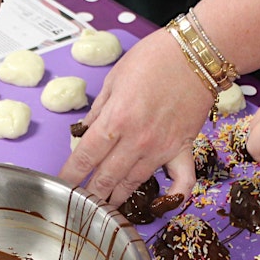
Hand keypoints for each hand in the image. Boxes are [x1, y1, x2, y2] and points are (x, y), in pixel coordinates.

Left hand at [58, 30, 209, 204]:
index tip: (61, 184)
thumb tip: (85, 132)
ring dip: (117, 198)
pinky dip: (171, 198)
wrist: (197, 53)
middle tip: (79, 203)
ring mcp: (161, 148)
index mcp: (115, 119)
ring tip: (104, 207)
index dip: (70, 175)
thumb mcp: (114, 79)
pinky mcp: (183, 149)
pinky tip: (159, 205)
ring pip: (133, 183)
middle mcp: (136, 139)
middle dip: (90, 192)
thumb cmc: (154, 58)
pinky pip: (181, 182)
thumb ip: (99, 110)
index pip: (85, 157)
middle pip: (106, 177)